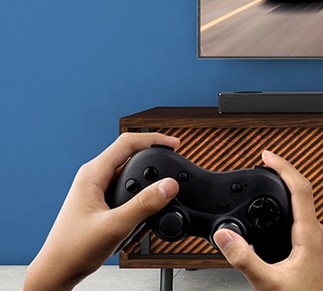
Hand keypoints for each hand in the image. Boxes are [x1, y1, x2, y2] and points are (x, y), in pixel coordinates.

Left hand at [24, 133, 180, 290]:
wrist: (57, 271)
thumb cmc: (73, 249)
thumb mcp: (115, 226)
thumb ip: (144, 205)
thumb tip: (169, 186)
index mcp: (92, 174)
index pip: (127, 143)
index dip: (154, 139)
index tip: (175, 144)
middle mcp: (94, 178)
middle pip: (133, 159)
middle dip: (154, 171)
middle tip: (172, 180)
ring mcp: (97, 191)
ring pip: (132, 180)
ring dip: (146, 195)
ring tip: (151, 215)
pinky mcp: (102, 204)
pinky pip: (128, 196)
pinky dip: (139, 208)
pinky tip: (140, 226)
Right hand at [213, 150, 322, 290]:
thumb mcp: (268, 283)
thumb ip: (244, 259)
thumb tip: (224, 235)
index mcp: (310, 234)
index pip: (300, 187)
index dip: (283, 167)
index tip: (267, 155)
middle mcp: (316, 234)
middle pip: (303, 190)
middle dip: (283, 172)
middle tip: (265, 161)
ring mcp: (315, 241)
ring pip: (302, 204)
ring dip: (285, 188)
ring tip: (269, 178)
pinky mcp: (310, 249)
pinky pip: (299, 217)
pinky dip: (286, 205)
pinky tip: (274, 210)